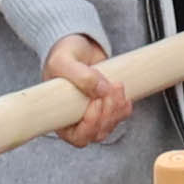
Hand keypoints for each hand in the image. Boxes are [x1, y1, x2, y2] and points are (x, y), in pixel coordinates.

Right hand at [46, 35, 132, 150]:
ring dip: (117, 108)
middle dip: (108, 113)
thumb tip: (102, 90)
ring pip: (110, 124)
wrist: (77, 45)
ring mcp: (93, 115)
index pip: (78, 138)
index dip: (90, 127)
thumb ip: (80, 75)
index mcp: (60, 117)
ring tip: (116, 85)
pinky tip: (122, 94)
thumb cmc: (62, 55)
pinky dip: (124, 107)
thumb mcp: (63, 61)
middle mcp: (77, 120)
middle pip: (98, 132)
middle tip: (110, 88)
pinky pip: (120, 116)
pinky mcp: (107, 106)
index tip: (95, 103)